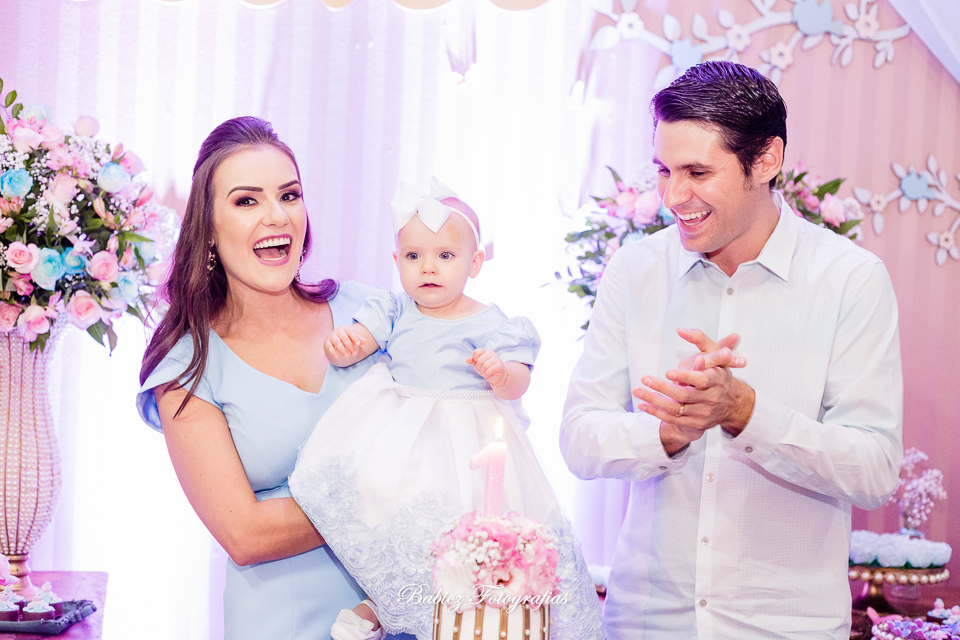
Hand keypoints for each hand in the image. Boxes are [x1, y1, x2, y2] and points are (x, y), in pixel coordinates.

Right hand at [324, 325, 365, 360]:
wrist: (334, 338)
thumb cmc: (346, 338)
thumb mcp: (353, 337)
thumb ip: (359, 339)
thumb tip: (365, 342)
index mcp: (346, 328)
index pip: (350, 332)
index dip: (354, 337)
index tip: (358, 344)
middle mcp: (338, 331)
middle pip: (344, 338)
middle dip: (350, 346)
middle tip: (354, 354)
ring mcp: (332, 336)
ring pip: (337, 342)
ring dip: (342, 350)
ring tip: (347, 356)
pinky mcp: (327, 342)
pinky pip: (329, 347)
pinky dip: (333, 352)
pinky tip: (337, 357)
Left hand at [467, 348, 508, 389]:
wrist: (497, 375)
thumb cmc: (487, 368)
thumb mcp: (477, 364)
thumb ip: (472, 361)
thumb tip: (467, 359)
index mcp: (486, 351)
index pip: (476, 351)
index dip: (475, 358)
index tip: (478, 362)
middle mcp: (492, 353)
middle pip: (480, 360)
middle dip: (479, 367)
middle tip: (483, 368)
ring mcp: (496, 359)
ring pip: (484, 366)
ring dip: (483, 371)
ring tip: (486, 371)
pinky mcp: (499, 366)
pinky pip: (489, 370)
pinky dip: (486, 374)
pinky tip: (488, 374)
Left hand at [632, 328, 753, 453]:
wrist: (732, 403)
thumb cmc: (718, 372)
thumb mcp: (715, 352)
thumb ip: (700, 339)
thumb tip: (681, 329)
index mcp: (718, 379)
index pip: (702, 379)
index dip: (686, 376)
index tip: (668, 372)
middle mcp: (712, 398)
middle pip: (685, 395)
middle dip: (663, 388)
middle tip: (645, 379)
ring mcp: (704, 413)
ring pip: (676, 409)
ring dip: (654, 400)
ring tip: (637, 391)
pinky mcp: (696, 423)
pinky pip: (673, 419)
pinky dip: (656, 412)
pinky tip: (642, 405)